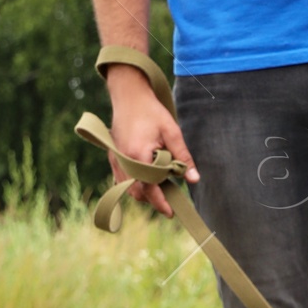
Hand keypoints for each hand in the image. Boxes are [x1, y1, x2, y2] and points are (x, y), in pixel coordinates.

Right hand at [104, 65, 198, 217]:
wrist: (128, 96)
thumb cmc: (151, 111)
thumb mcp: (172, 132)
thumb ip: (183, 156)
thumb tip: (194, 179)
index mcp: (137, 156)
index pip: (149, 189)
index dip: (161, 203)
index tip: (172, 212)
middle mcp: (123, 161)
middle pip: (136, 193)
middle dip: (152, 200)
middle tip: (170, 202)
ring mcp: (115, 160)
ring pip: (127, 187)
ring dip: (143, 192)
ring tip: (161, 190)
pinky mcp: (113, 156)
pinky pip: (121, 179)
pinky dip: (134, 183)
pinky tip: (147, 179)